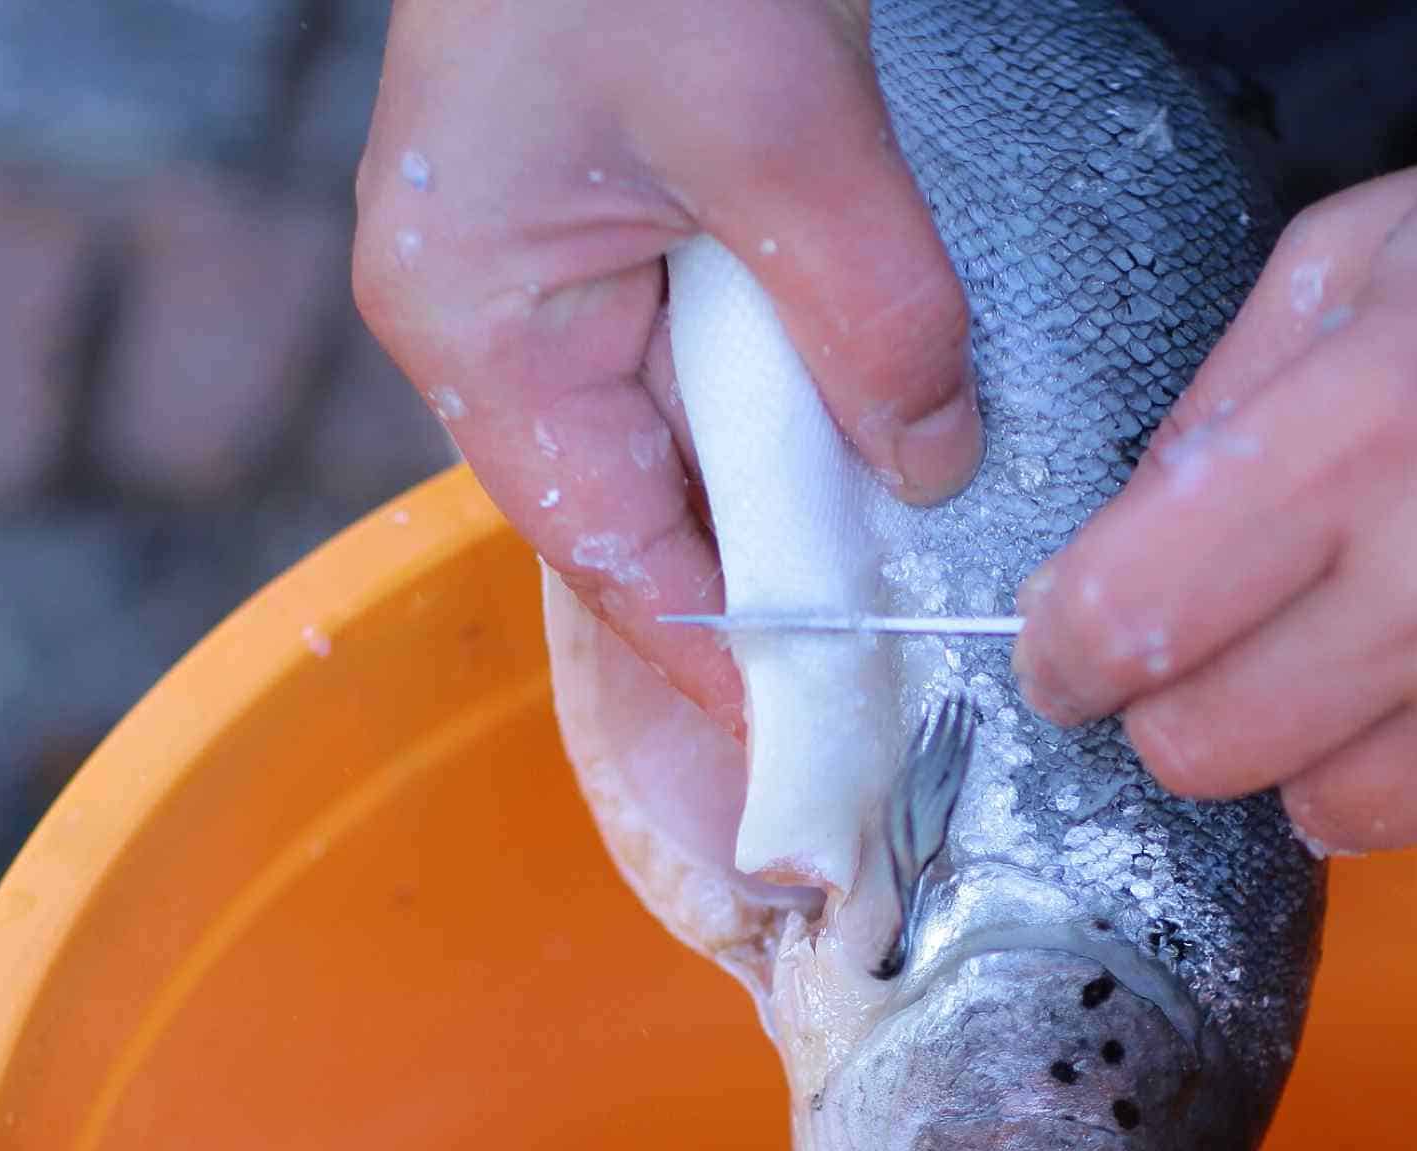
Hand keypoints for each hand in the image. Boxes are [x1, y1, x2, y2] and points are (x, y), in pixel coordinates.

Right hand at [354, 0, 980, 723]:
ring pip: (693, 449)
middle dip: (779, 596)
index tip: (829, 750)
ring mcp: (555, 281)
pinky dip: (799, 416)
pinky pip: (716, 371)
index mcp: (484, 326)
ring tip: (903, 595)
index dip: (730, 666)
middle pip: (655, 518)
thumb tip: (932, 468)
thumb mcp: (780, 134)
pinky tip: (878, 456)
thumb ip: (870, 323)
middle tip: (899, 687)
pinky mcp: (620, 237)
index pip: (620, 559)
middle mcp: (498, 326)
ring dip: (799, 506)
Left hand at [1011, 99, 1416, 852]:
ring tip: (1406, 642)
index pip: (1126, 624)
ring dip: (1326, 747)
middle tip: (1231, 648)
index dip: (1064, 656)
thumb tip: (1125, 548)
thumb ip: (1228, 395)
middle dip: (1182, 710)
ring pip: (1328, 818)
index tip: (1069, 658)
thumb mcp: (1392, 240)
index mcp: (1371, 427)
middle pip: (1204, 755)